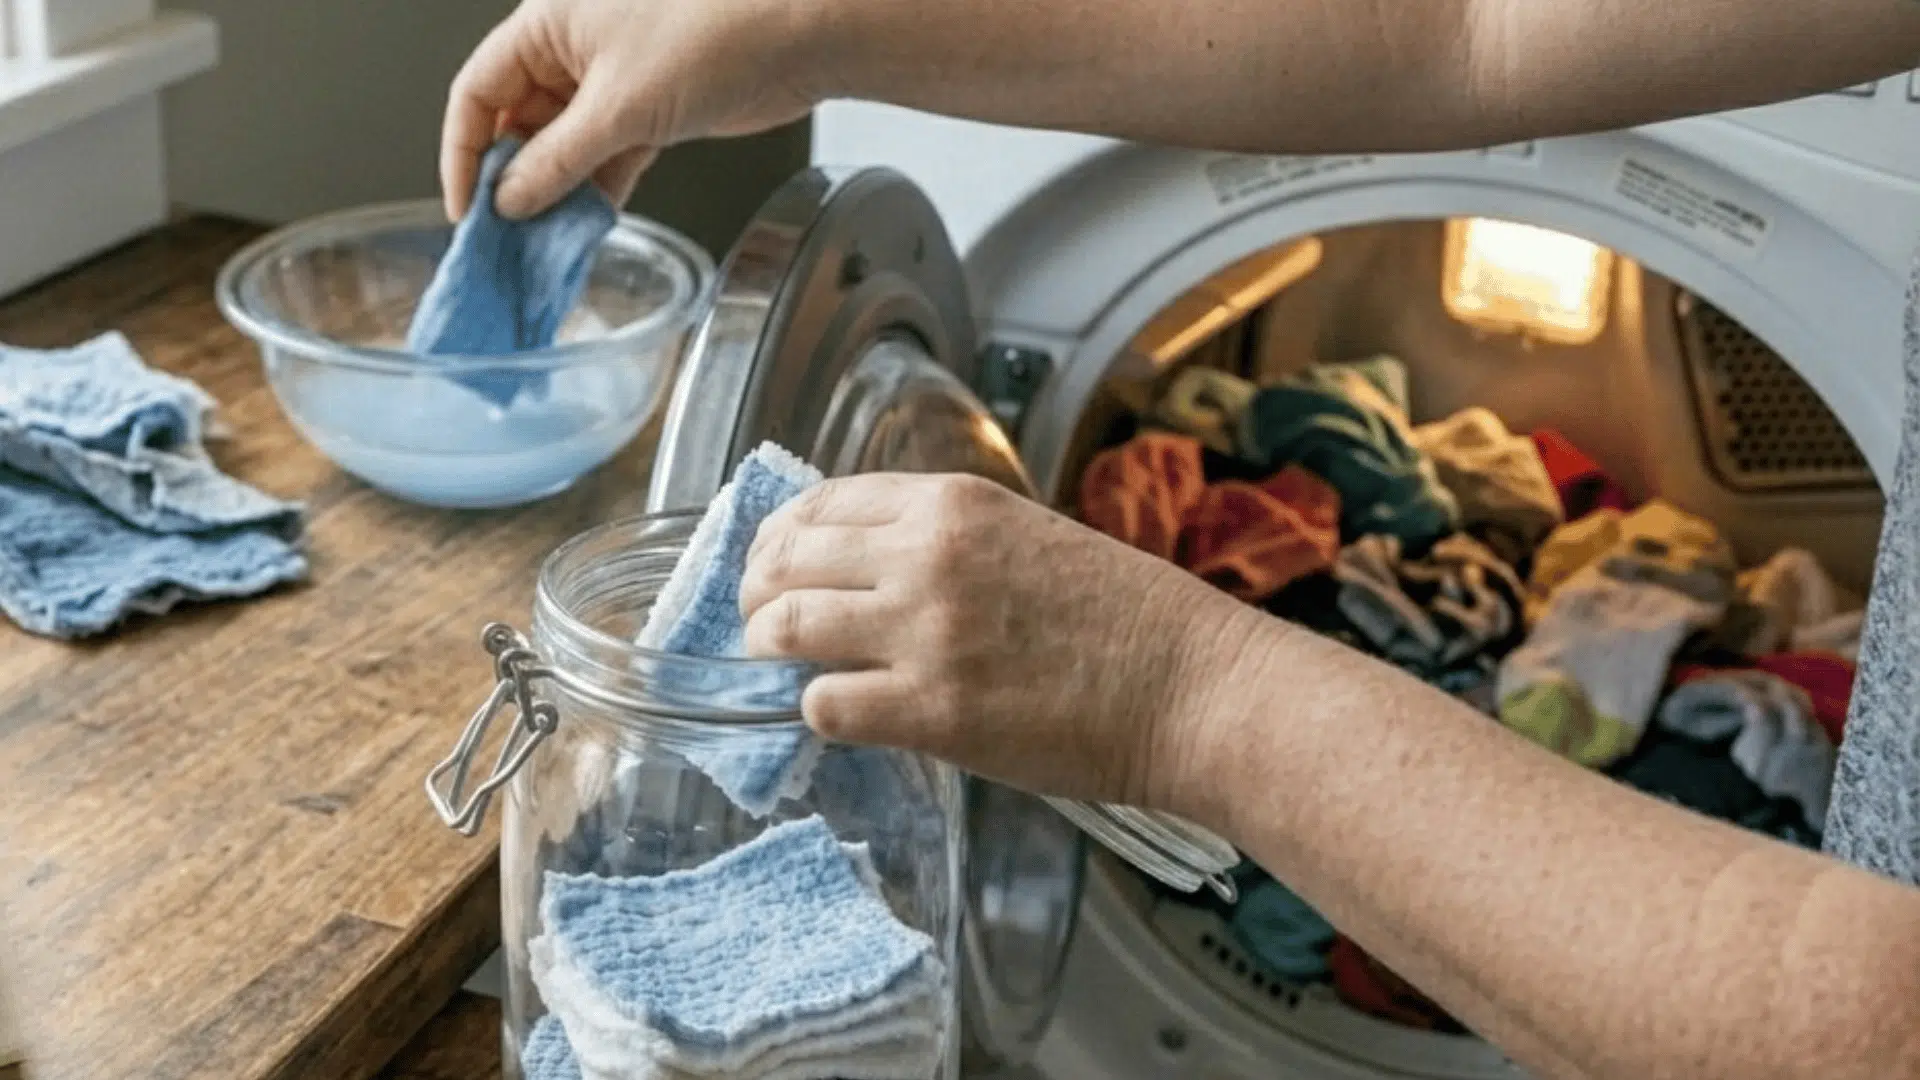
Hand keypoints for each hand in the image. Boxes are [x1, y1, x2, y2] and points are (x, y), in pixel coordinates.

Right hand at [441, 0, 822, 220]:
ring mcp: (613, 81)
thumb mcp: (619, 107)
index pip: (478, 92)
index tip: (468, 209)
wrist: (797, 38)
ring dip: (555, 193)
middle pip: (518, 122)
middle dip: (512, 179)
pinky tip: (585, 226)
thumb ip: (558, 159)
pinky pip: (605, 157)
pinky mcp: (651, 110)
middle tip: (505, 236)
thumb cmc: (714, 34)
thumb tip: (511, 198)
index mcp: (548, 24)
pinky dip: (595, 190)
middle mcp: (574, 50)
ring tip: (542, 244)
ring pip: (564, 146)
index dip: (463, 152)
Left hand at [738, 472, 1262, 814]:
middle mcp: (925, 555)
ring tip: (785, 667)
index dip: (780, 535)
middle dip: (756, 592)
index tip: (774, 561)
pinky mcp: (930, 711)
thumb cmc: (1128, 620)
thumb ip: (947, 544)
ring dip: (770, 648)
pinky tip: (844, 713)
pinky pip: (822, 704)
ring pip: (782, 626)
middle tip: (759, 620)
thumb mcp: (1028, 538)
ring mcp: (923, 633)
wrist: (1191, 685)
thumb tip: (868, 571)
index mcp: (953, 503)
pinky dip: (819, 710)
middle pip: (784, 559)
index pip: (820, 501)